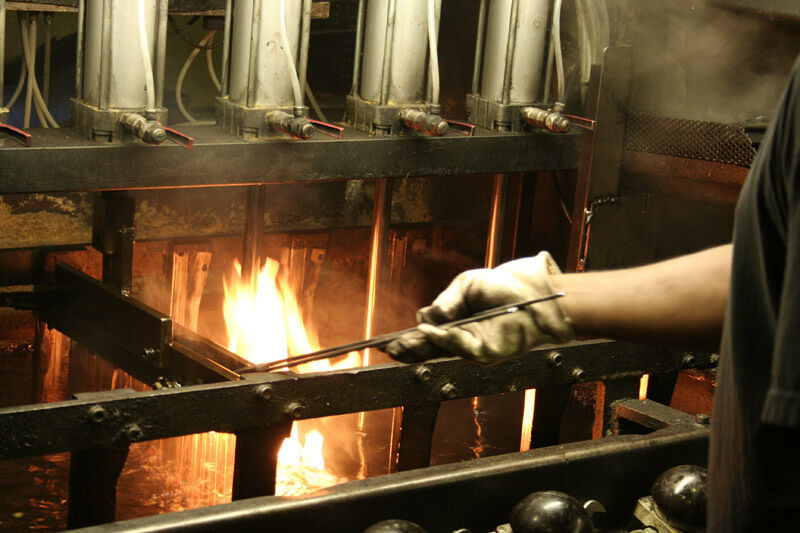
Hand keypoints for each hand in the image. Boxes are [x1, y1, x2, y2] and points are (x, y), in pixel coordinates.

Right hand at [385, 252, 573, 364]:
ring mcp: (473, 347)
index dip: (408, 341)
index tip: (388, 343)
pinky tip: (430, 331)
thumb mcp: (465, 286)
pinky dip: (445, 338)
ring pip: (441, 350)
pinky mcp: (487, 352)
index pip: (427, 336)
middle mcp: (462, 339)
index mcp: (454, 324)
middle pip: (430, 349)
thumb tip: (426, 318)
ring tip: (399, 345)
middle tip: (388, 349)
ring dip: (420, 346)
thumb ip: (445, 303)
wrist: (530, 291)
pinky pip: (462, 346)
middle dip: (408, 350)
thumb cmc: (500, 287)